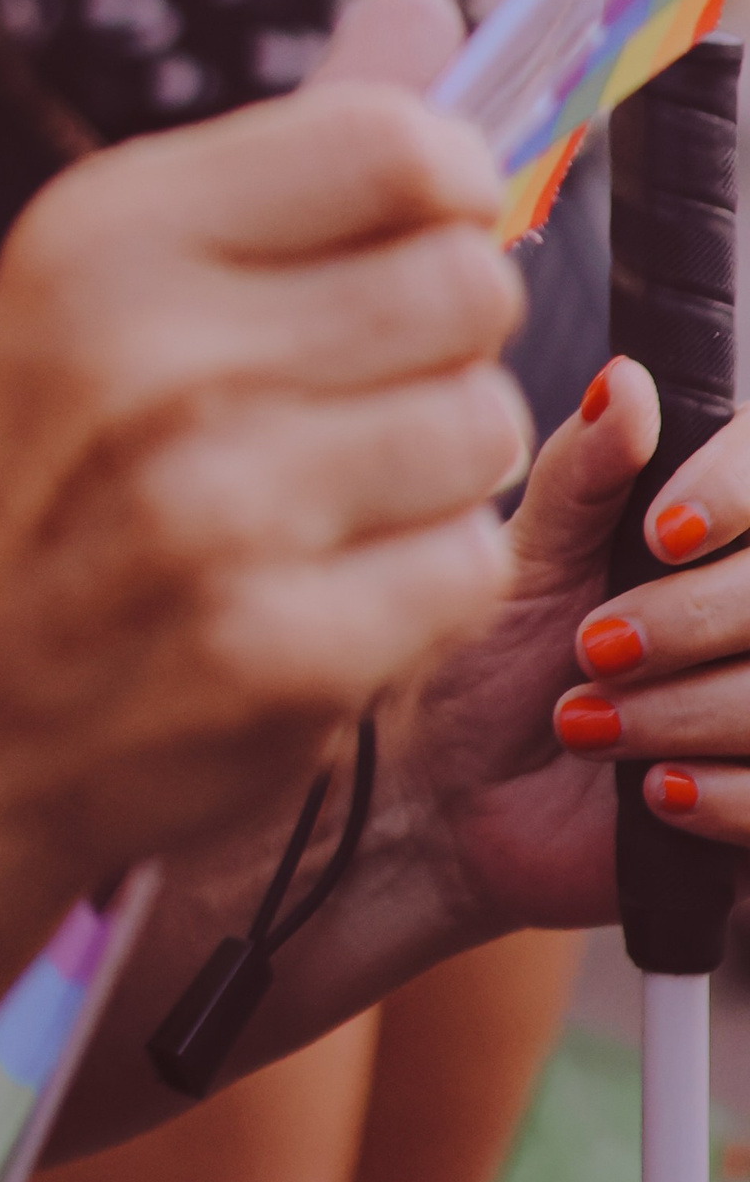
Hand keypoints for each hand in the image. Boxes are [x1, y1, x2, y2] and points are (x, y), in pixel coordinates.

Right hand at [0, 0, 527, 904]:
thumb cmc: (34, 470)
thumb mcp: (105, 276)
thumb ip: (287, 146)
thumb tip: (423, 0)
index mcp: (102, 229)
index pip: (397, 145)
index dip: (444, 185)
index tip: (406, 231)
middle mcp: (150, 355)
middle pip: (469, 282)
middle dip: (440, 335)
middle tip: (346, 384)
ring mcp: (214, 513)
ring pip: (485, 426)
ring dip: (435, 467)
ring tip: (321, 494)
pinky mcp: (278, 656)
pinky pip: (466, 567)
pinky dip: (418, 584)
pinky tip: (315, 589)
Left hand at [428, 360, 749, 932]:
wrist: (459, 799)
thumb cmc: (488, 658)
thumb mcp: (527, 556)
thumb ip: (583, 474)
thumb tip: (625, 381)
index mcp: (714, 533)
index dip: (733, 492)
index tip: (661, 531)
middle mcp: (748, 604)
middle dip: (683, 620)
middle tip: (591, 646)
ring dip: (678, 712)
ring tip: (587, 723)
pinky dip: (714, 792)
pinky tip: (652, 791)